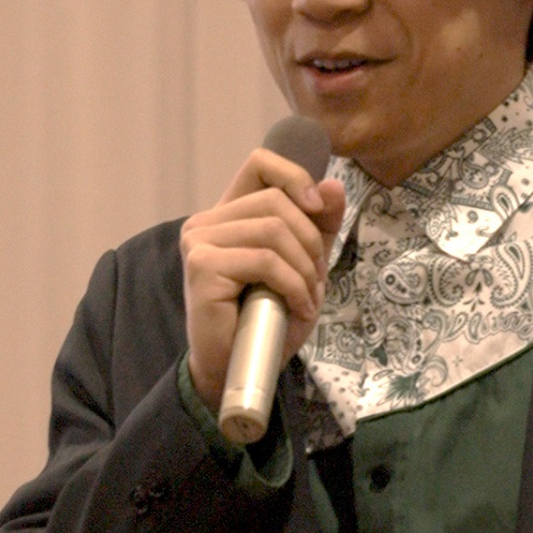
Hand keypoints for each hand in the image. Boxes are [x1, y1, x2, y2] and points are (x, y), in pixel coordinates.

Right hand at [180, 148, 346, 412]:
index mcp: (228, 214)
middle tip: (315, 281)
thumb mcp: (304, 264)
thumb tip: (333, 185)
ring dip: (306, 269)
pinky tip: (297, 309)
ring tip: (307, 299)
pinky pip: (266, 262)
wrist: (237, 368)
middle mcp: (206, 221)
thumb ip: (319, 225)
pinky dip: (294, 287)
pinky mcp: (202, 267)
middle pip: (277, 202)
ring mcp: (199, 242)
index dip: (295, 176)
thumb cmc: (266, 318)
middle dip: (311, 242)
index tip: (317, 208)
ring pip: (275, 231)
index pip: (260, 163)